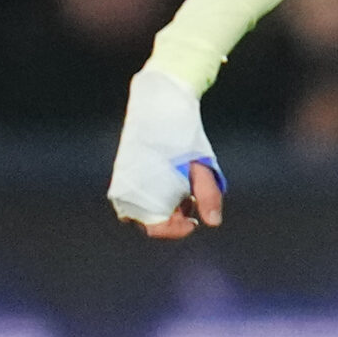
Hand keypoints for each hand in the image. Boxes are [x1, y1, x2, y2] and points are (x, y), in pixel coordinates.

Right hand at [108, 66, 226, 238]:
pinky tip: (174, 182)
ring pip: (147, 211)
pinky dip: (159, 197)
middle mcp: (126, 193)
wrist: (160, 106)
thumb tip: (213, 223)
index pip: (158, 229)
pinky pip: (141, 197)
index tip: (195, 222)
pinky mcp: (126, 175)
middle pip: (152, 222)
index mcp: (142, 194)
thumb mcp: (201, 168)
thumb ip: (207, 196)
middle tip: (193, 201)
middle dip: (175, 218)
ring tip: (185, 189)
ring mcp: (124, 184)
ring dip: (168, 208)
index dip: (178, 230)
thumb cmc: (182, 137)